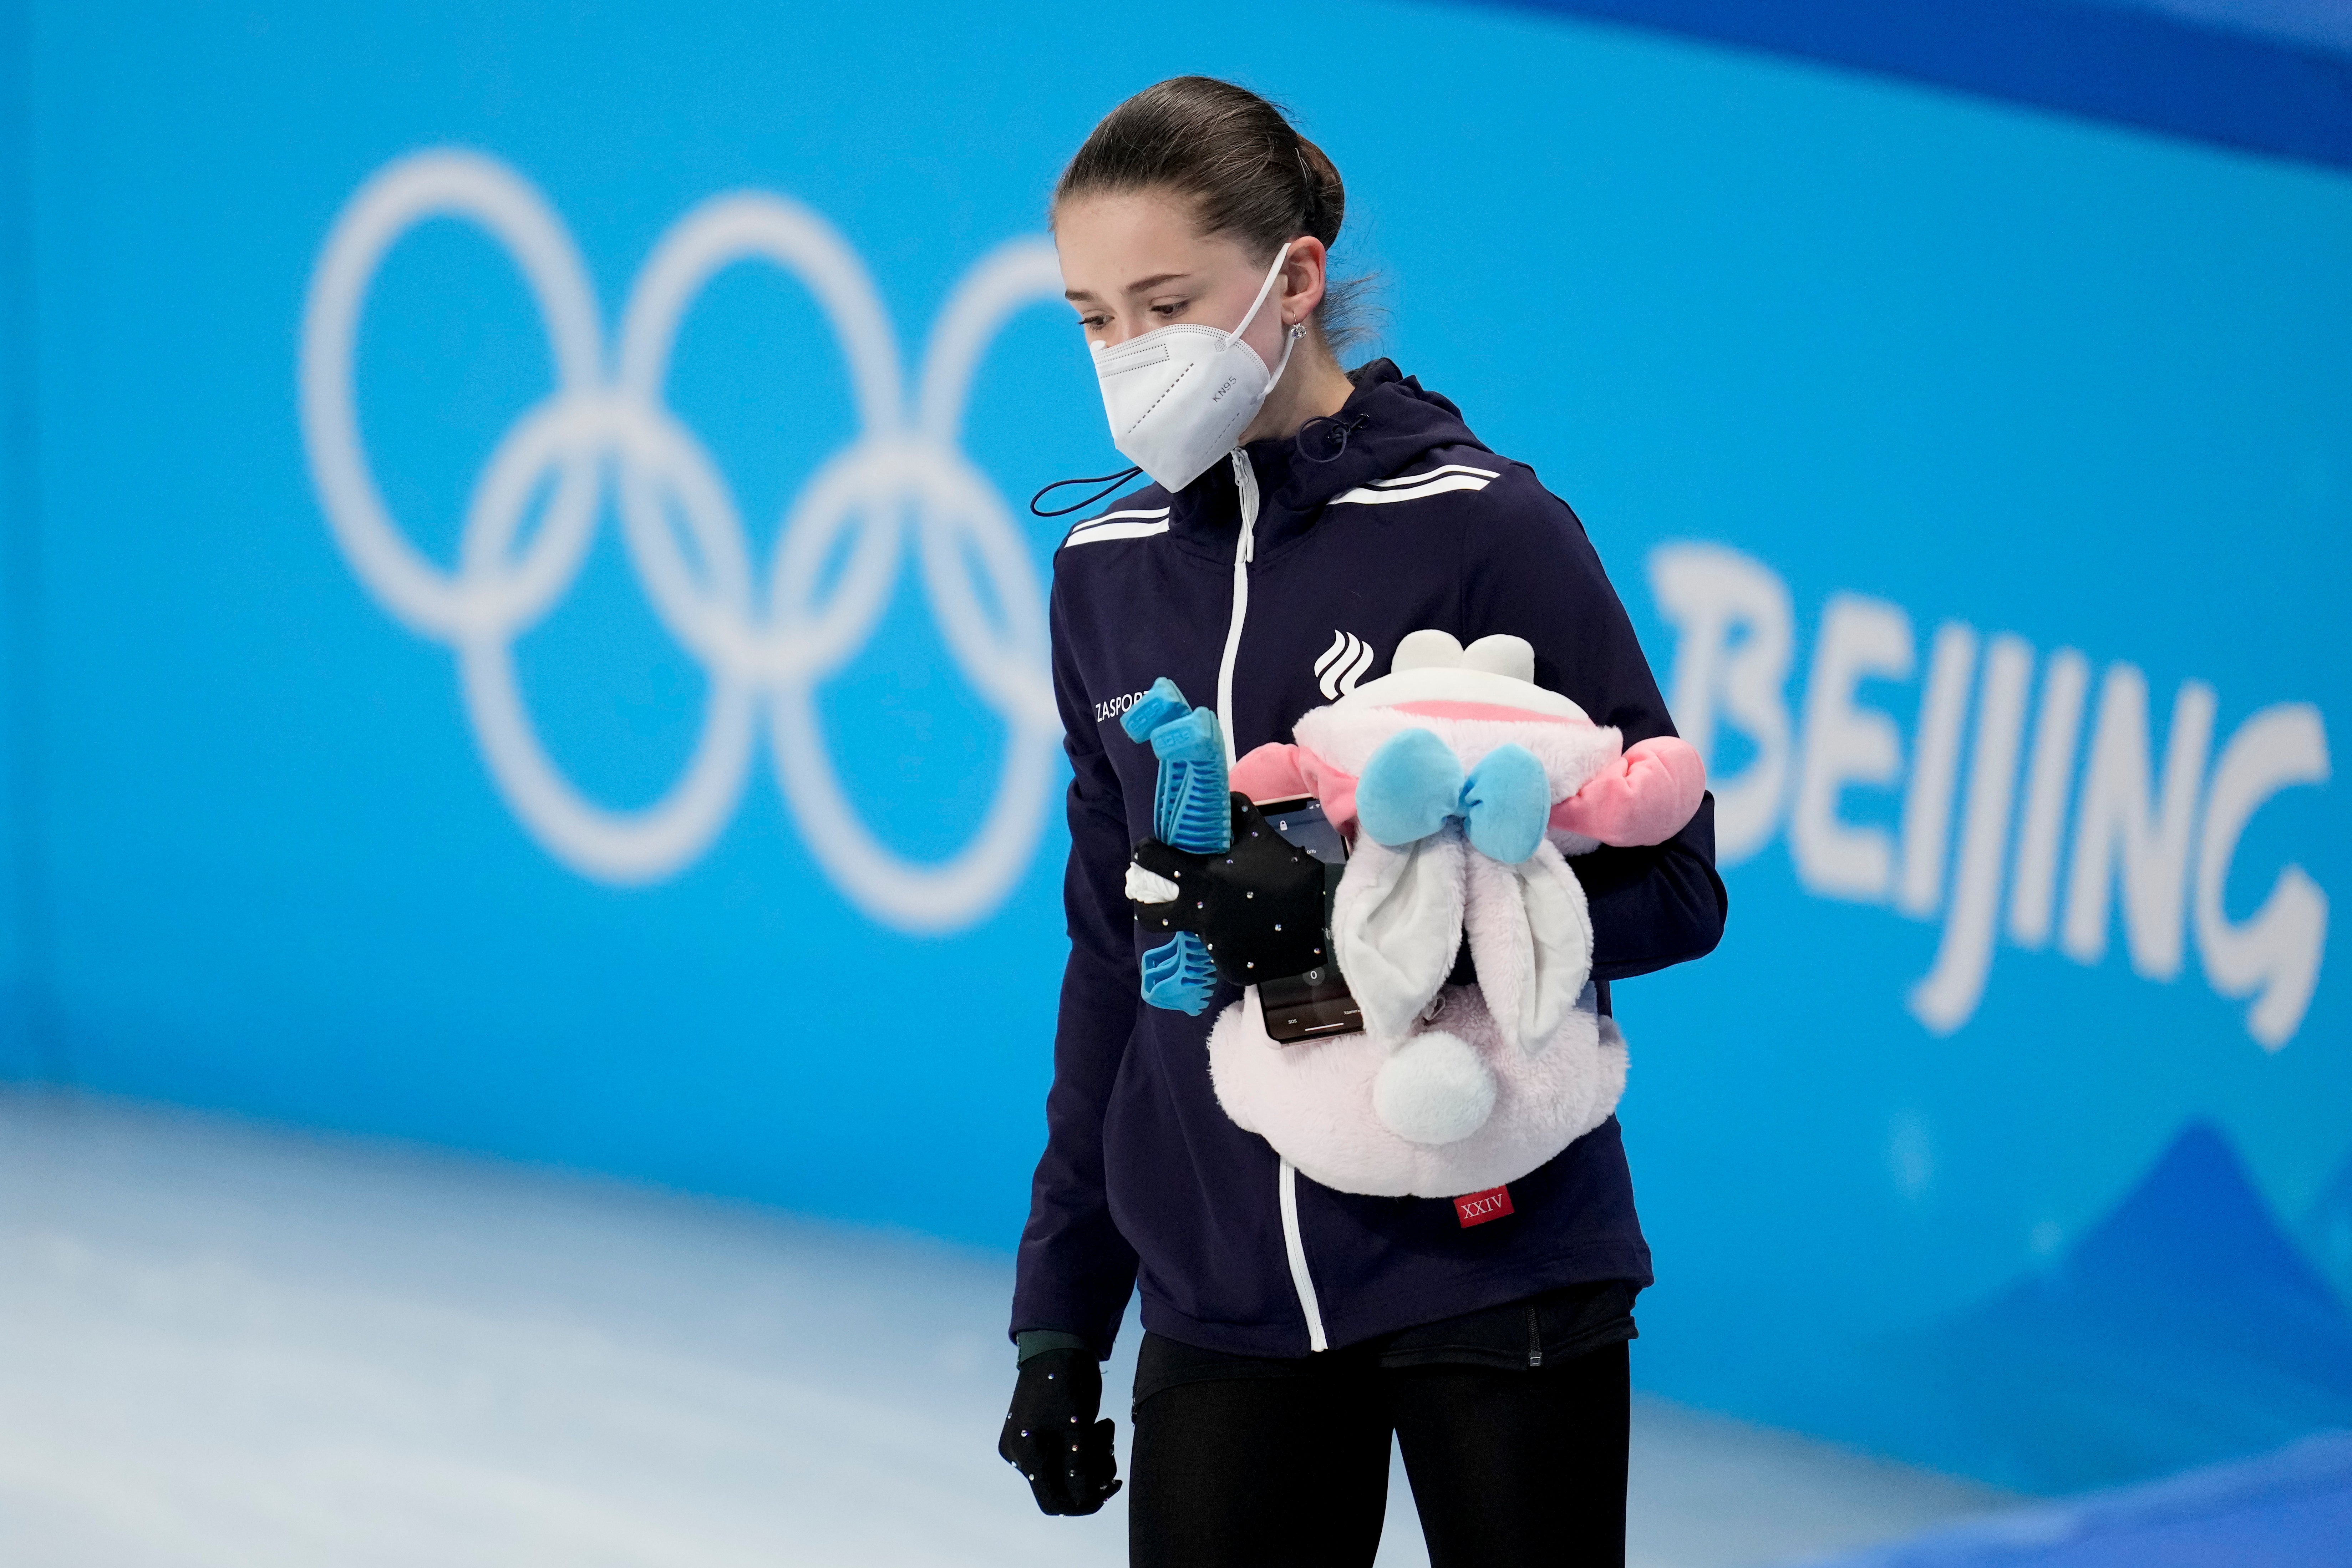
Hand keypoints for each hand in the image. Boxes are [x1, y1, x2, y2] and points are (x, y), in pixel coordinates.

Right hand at [999, 1348, 1121, 1515]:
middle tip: (1110, 1447)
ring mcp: (1026, 1443)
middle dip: (1093, 1472)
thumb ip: (1080, 1469)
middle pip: (1062, 1485)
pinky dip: (1083, 1446)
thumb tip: (1085, 1500)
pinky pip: (1061, 1454)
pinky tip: (1098, 1424)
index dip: (1084, 1503)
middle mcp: (1019, 1454)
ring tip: (1105, 1428)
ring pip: (1065, 1470)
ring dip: (1092, 1457)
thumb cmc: (1067, 1381)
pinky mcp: (1036, 1433)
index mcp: (1026, 1454)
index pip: (1053, 1502)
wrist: (1057, 1343)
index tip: (1111, 1489)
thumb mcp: (1079, 1428)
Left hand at [1129, 794, 1329, 986]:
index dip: (1145, 853)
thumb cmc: (1290, 872)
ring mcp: (1214, 946)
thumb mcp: (1261, 835)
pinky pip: (1223, 954)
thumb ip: (1236, 814)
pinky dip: (1233, 943)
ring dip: (1208, 922)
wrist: (1324, 917)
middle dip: (1144, 906)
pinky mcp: (1230, 968)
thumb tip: (1221, 798)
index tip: (1146, 852)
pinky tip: (1254, 934)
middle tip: (1152, 900)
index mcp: (1204, 879)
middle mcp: (1201, 916)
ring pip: (1196, 933)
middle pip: (1150, 917)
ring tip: (1238, 914)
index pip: (1153, 862)